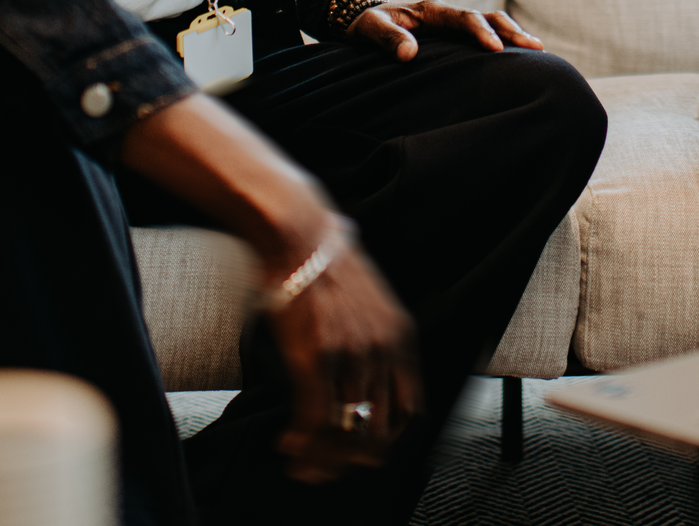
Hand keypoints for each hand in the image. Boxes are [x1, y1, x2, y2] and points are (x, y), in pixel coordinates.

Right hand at [118, 96, 423, 479]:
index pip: (411, 413)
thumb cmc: (326, 265)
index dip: (386, 440)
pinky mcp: (315, 358)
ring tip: (303, 461)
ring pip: (346, 436)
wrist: (299, 232)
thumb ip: (377, 339)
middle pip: (380, 434)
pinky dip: (301, 445)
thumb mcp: (371, 302)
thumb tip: (369, 380)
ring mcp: (351, 355)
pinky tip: (287, 445)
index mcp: (402, 336)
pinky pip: (314, 423)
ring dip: (322, 459)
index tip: (361, 447)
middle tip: (326, 465)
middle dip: (352, 460)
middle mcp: (383, 349)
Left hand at [346, 0, 542, 61]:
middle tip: (535, 48)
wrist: (364, 20)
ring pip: (492, 23)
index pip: (464, 17)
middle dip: (511, 31)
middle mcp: (448, 13)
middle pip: (488, 16)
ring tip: (538, 50)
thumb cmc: (367, 25)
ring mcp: (454, 24)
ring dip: (513, 34)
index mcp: (432, 10)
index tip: (495, 49)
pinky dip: (504, 41)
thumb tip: (410, 53)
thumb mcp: (370, 30)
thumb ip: (388, 39)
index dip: (481, 31)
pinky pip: (485, 34)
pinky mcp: (455, 36)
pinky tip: (519, 57)